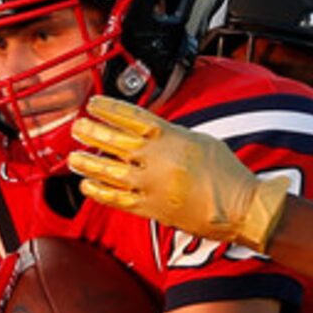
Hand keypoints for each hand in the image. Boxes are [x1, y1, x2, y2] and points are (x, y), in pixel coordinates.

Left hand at [69, 96, 291, 251]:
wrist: (238, 207)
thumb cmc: (226, 174)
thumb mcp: (199, 139)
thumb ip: (171, 133)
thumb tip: (148, 132)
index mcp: (169, 137)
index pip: (129, 117)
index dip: (108, 108)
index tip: (94, 104)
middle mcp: (155, 159)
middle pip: (113, 141)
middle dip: (91, 132)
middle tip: (77, 128)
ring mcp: (150, 184)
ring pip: (108, 170)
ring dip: (88, 162)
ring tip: (74, 158)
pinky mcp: (150, 208)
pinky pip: (117, 199)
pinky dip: (99, 192)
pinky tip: (87, 186)